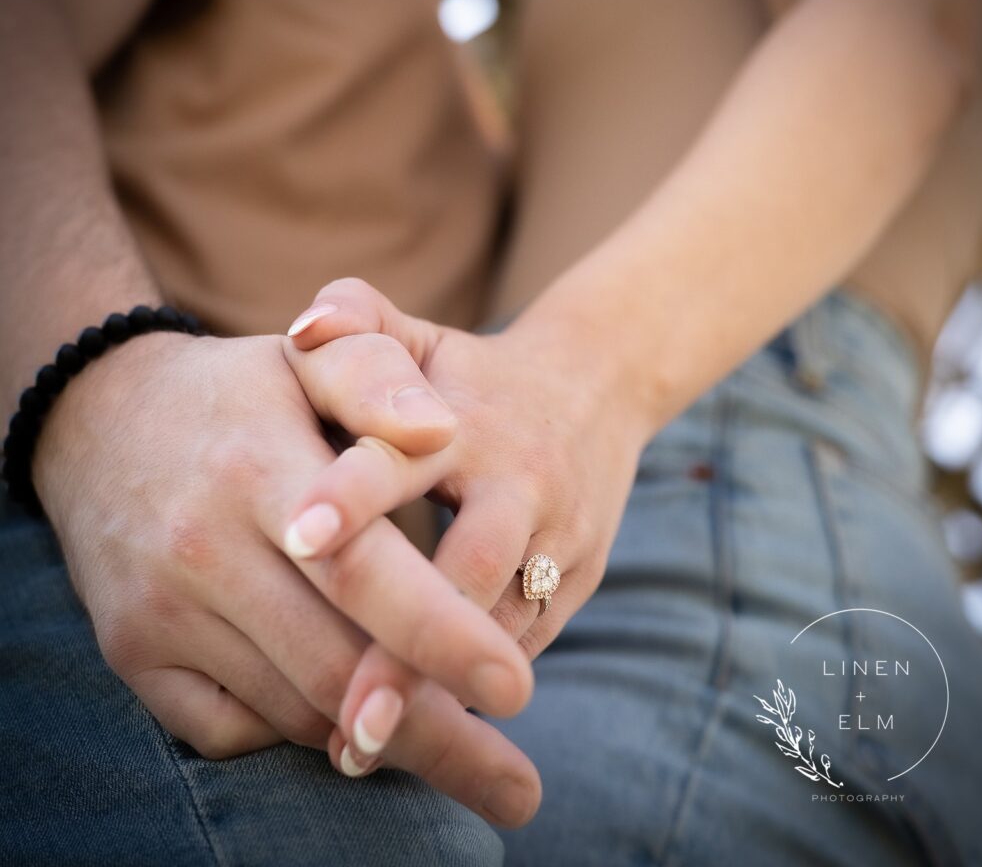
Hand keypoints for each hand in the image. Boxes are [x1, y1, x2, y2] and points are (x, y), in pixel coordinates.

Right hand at [34, 329, 539, 825]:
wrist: (103, 421)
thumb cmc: (235, 391)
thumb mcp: (305, 360)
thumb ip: (377, 380)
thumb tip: (443, 428)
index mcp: (258, 471)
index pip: (361, 571)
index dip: (441, 634)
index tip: (519, 690)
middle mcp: (202, 551)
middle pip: (334, 668)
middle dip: (437, 736)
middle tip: (520, 790)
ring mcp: (159, 612)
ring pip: (291, 707)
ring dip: (382, 747)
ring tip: (468, 769)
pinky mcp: (133, 653)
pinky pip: (229, 728)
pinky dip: (301, 735)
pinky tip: (358, 732)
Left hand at [283, 278, 649, 769]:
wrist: (598, 384)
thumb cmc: (474, 370)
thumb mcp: (419, 333)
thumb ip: (355, 318)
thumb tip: (299, 329)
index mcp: (462, 419)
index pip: (400, 455)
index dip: (353, 497)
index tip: (298, 542)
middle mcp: (516, 478)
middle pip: (468, 569)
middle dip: (408, 646)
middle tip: (348, 720)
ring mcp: (558, 532)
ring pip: (503, 623)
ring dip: (441, 687)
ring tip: (363, 748)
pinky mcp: (580, 574)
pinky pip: (526, 639)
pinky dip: (475, 682)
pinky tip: (423, 727)